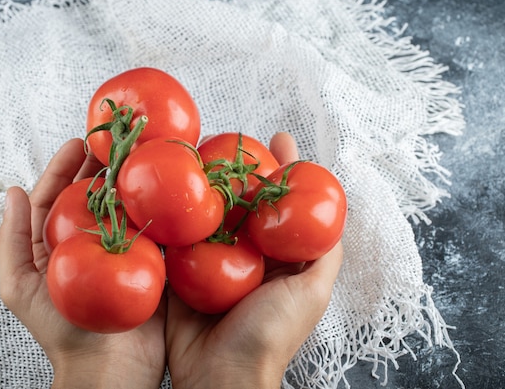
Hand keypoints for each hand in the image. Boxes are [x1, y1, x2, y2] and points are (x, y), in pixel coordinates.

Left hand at [0, 138, 165, 388]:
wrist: (109, 369)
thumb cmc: (61, 334)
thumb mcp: (19, 288)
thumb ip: (12, 241)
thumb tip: (12, 192)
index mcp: (54, 246)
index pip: (55, 196)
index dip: (63, 167)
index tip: (77, 142)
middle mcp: (87, 243)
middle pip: (91, 194)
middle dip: (99, 165)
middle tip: (112, 141)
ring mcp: (119, 250)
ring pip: (122, 206)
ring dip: (128, 180)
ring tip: (137, 154)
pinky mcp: (148, 261)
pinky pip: (151, 227)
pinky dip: (154, 206)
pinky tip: (161, 187)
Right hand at [165, 132, 343, 388]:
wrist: (220, 376)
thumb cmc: (270, 336)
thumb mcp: (310, 294)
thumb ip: (324, 257)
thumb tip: (336, 217)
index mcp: (276, 257)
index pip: (282, 204)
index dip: (284, 169)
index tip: (279, 138)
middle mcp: (244, 254)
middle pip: (242, 201)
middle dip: (237, 169)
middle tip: (229, 139)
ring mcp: (210, 261)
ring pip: (208, 214)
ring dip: (203, 186)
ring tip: (197, 153)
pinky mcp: (180, 272)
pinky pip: (177, 238)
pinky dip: (173, 215)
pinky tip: (168, 191)